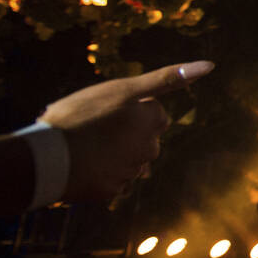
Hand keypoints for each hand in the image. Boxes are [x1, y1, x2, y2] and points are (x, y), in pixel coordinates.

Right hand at [40, 60, 214, 201]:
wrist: (46, 157)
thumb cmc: (80, 116)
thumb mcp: (121, 89)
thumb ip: (166, 78)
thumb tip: (211, 65)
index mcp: (151, 121)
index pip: (153, 112)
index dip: (129, 108)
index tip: (108, 109)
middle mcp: (149, 148)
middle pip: (142, 137)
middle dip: (123, 133)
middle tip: (91, 128)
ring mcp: (130, 172)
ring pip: (125, 159)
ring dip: (110, 153)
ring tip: (82, 146)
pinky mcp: (112, 191)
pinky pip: (109, 180)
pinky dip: (97, 174)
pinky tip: (80, 166)